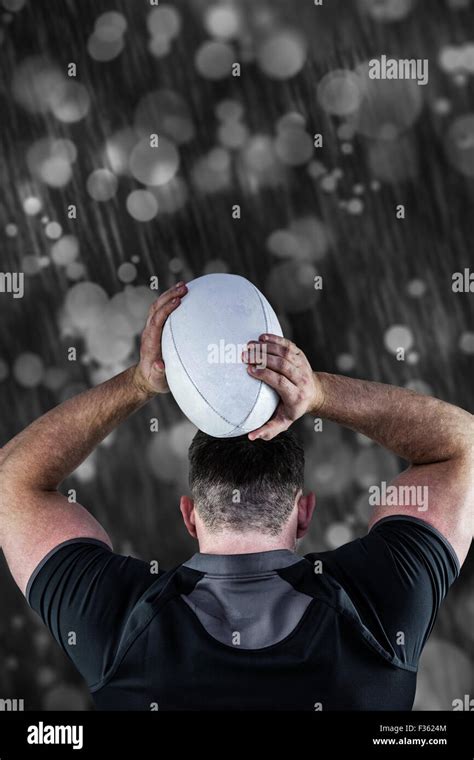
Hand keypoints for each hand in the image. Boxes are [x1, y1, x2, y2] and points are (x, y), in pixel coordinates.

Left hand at [133, 281, 187, 395]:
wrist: (146, 377)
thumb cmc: (156, 380)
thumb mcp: (158, 380)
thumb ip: (159, 373)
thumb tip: (160, 365)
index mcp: (151, 343)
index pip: (157, 321)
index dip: (166, 310)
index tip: (178, 301)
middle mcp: (149, 332)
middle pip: (156, 309)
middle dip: (169, 296)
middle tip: (185, 287)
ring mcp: (151, 328)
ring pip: (157, 306)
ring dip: (169, 294)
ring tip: (184, 285)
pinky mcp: (155, 327)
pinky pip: (161, 310)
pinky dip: (169, 299)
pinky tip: (181, 294)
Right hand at [242, 334, 323, 440]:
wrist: (314, 393)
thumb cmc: (293, 409)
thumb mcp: (283, 422)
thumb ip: (268, 430)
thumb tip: (251, 436)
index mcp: (296, 395)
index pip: (280, 381)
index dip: (265, 374)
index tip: (249, 369)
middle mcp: (300, 379)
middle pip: (282, 364)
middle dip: (263, 358)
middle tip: (245, 354)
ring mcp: (302, 365)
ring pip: (285, 353)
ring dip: (266, 347)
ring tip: (249, 345)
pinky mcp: (300, 355)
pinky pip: (288, 345)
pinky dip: (275, 339)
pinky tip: (262, 337)